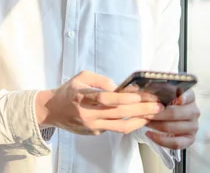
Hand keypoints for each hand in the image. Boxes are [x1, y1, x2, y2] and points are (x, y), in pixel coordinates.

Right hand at [37, 71, 163, 135]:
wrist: (52, 110)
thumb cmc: (68, 91)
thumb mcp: (81, 77)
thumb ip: (100, 80)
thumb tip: (118, 88)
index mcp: (82, 96)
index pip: (104, 99)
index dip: (122, 99)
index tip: (138, 97)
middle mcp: (87, 113)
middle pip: (118, 113)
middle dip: (140, 110)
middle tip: (157, 106)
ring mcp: (91, 125)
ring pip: (120, 126)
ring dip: (139, 121)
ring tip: (153, 115)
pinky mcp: (94, 132)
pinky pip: (114, 129)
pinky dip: (129, 124)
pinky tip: (139, 118)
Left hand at [145, 89, 199, 148]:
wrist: (167, 115)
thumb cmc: (163, 100)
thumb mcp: (161, 91)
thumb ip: (157, 87)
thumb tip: (147, 84)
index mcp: (189, 97)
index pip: (188, 95)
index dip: (183, 97)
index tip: (177, 98)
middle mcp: (194, 111)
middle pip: (175, 113)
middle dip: (156, 114)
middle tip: (143, 113)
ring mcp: (193, 126)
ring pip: (173, 128)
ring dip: (155, 126)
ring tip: (144, 122)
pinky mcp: (189, 139)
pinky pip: (176, 143)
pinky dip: (161, 140)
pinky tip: (149, 134)